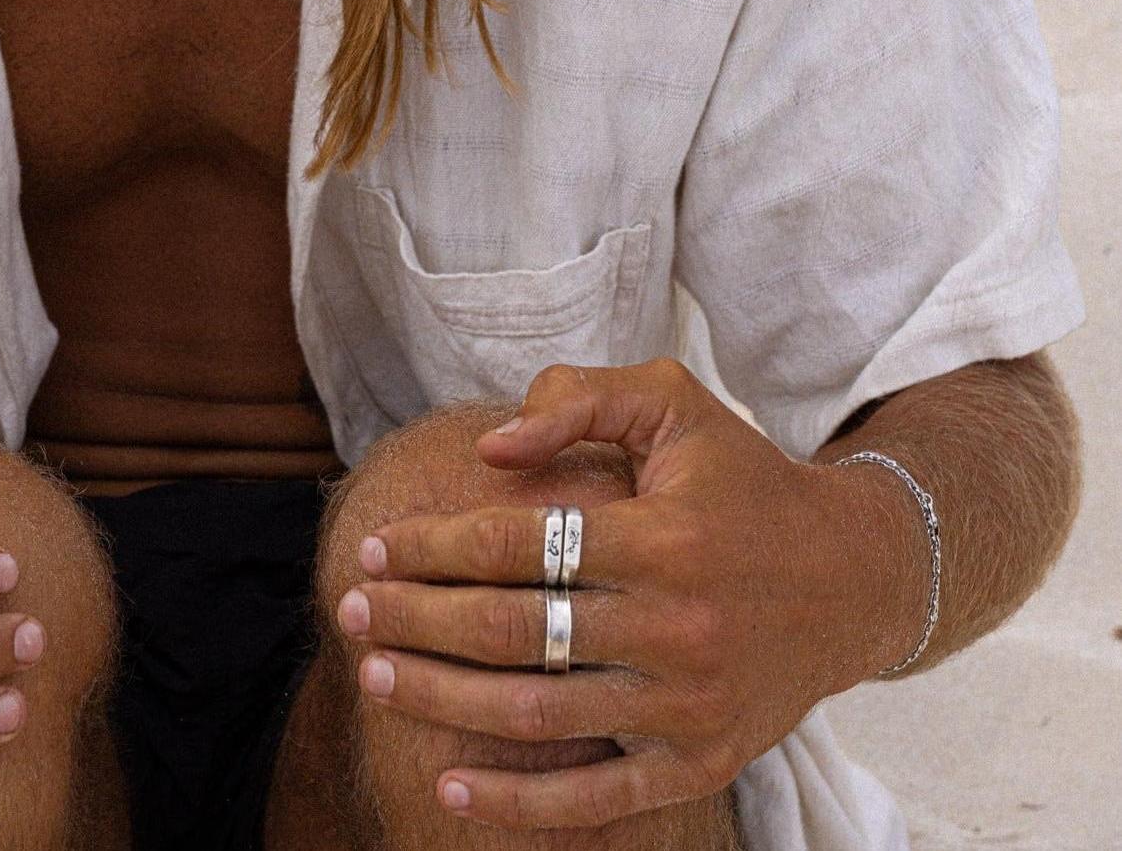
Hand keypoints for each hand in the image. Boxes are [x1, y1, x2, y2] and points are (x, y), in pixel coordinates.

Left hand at [346, 359, 925, 829]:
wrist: (855, 578)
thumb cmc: (742, 479)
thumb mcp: (672, 404)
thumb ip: (578, 400)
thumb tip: (490, 447)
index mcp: (660, 536)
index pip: (516, 543)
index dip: (434, 545)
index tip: (376, 546)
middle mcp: (675, 625)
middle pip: (511, 629)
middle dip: (415, 619)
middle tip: (350, 607)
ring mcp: (688, 704)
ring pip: (536, 712)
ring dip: (440, 699)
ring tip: (372, 675)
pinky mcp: (701, 763)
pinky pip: (598, 796)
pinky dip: (521, 804)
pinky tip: (450, 787)